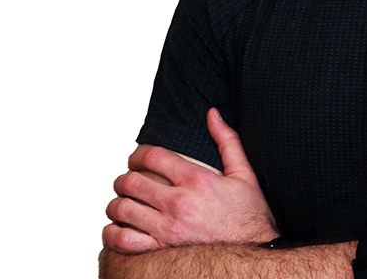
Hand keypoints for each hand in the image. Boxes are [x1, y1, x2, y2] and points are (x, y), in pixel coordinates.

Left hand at [103, 108, 278, 252]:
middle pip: (131, 182)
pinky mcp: (161, 250)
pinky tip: (118, 228)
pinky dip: (113, 233)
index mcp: (197, 180)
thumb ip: (227, 140)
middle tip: (127, 181)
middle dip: (123, 178)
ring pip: (122, 210)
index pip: (152, 156)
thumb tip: (212, 114)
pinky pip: (123, 241)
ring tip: (122, 203)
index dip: (137, 154)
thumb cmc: (250, 215)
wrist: (254, 252)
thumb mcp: (244, 173)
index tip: (136, 158)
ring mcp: (167, 229)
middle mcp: (179, 203)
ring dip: (116, 204)